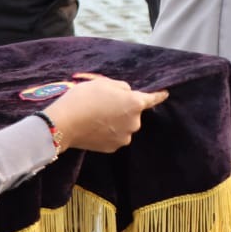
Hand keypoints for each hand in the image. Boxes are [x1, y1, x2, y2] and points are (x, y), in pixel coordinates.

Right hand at [45, 76, 167, 152]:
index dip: (159, 95)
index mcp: (134, 103)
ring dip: (116, 121)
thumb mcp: (104, 83)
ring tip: (96, 115)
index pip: (152, 99)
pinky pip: (115, 136)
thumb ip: (122, 88)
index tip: (166, 93)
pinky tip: (94, 127)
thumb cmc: (84, 98)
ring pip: (124, 125)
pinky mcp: (112, 148)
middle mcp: (134, 123)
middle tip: (105, 103)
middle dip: (124, 108)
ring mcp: (124, 137)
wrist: (64, 123)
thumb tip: (127, 94)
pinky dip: (109, 132)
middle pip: (134, 112)